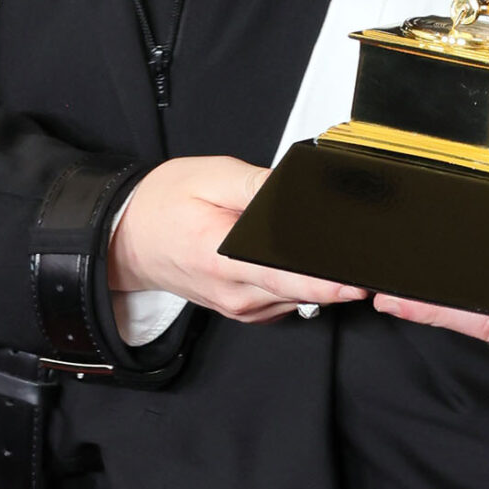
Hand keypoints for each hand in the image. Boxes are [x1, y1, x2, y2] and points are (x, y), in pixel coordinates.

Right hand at [108, 156, 365, 324]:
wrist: (126, 238)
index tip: (361, 276)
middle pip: (305, 289)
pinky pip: (289, 300)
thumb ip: (263, 189)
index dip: (331, 280)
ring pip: (301, 296)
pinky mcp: (247, 310)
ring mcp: (241, 307)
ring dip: (322, 275)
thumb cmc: (164, 205)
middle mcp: (236, 293)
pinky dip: (303, 281)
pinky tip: (304, 258)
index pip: (289, 277)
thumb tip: (304, 194)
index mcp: (224, 259)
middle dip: (336, 270)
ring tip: (336, 248)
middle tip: (362, 246)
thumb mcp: (213, 178)